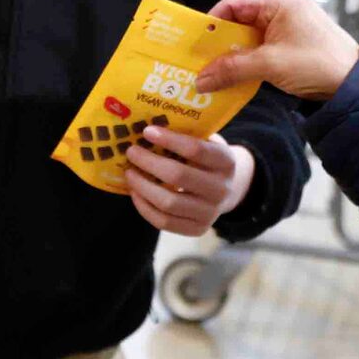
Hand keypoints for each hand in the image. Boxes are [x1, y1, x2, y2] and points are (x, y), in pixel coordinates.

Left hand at [126, 126, 256, 235]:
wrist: (228, 190)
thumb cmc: (208, 160)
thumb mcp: (207, 142)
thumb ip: (186, 135)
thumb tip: (146, 128)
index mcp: (226, 161)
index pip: (196, 149)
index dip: (169, 139)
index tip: (147, 131)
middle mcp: (221, 189)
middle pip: (178, 176)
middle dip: (149, 162)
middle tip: (131, 152)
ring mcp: (210, 213)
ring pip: (168, 203)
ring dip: (142, 186)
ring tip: (129, 173)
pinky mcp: (197, 230)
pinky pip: (164, 222)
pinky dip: (144, 207)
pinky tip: (135, 192)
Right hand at [192, 0, 358, 101]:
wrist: (354, 85)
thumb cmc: (319, 64)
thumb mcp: (270, 65)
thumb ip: (232, 69)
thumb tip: (200, 79)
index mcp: (280, 1)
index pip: (235, 3)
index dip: (213, 22)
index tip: (197, 43)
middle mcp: (283, 7)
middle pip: (240, 19)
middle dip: (220, 42)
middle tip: (200, 60)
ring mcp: (288, 25)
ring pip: (249, 36)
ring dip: (233, 54)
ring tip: (213, 72)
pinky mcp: (291, 42)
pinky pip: (261, 46)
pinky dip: (247, 60)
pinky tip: (234, 76)